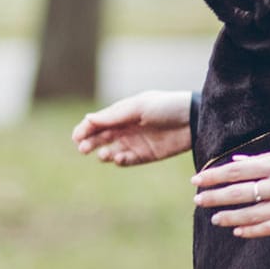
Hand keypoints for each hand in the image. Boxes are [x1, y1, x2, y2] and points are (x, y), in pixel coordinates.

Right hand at [73, 90, 192, 165]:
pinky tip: (119, 158)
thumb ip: (114, 116)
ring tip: (104, 154)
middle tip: (83, 149)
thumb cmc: (165, 106)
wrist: (193, 120)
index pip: (97, 122)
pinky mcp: (145, 155)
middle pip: (101, 137)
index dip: (85, 129)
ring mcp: (135, 142)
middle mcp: (125, 128)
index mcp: (122, 113)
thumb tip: (88, 119)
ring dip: (104, 153)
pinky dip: (120, 161)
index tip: (76, 138)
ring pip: (111, 151)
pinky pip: (127, 161)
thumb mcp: (138, 108)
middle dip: (90, 143)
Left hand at [190, 145, 269, 237]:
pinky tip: (237, 230)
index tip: (197, 180)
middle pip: (240, 192)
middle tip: (197, 200)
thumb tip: (239, 162)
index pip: (238, 170)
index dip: (215, 176)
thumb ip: (266, 159)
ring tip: (214, 218)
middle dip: (215, 197)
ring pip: (251, 214)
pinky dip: (251, 230)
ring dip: (229, 217)